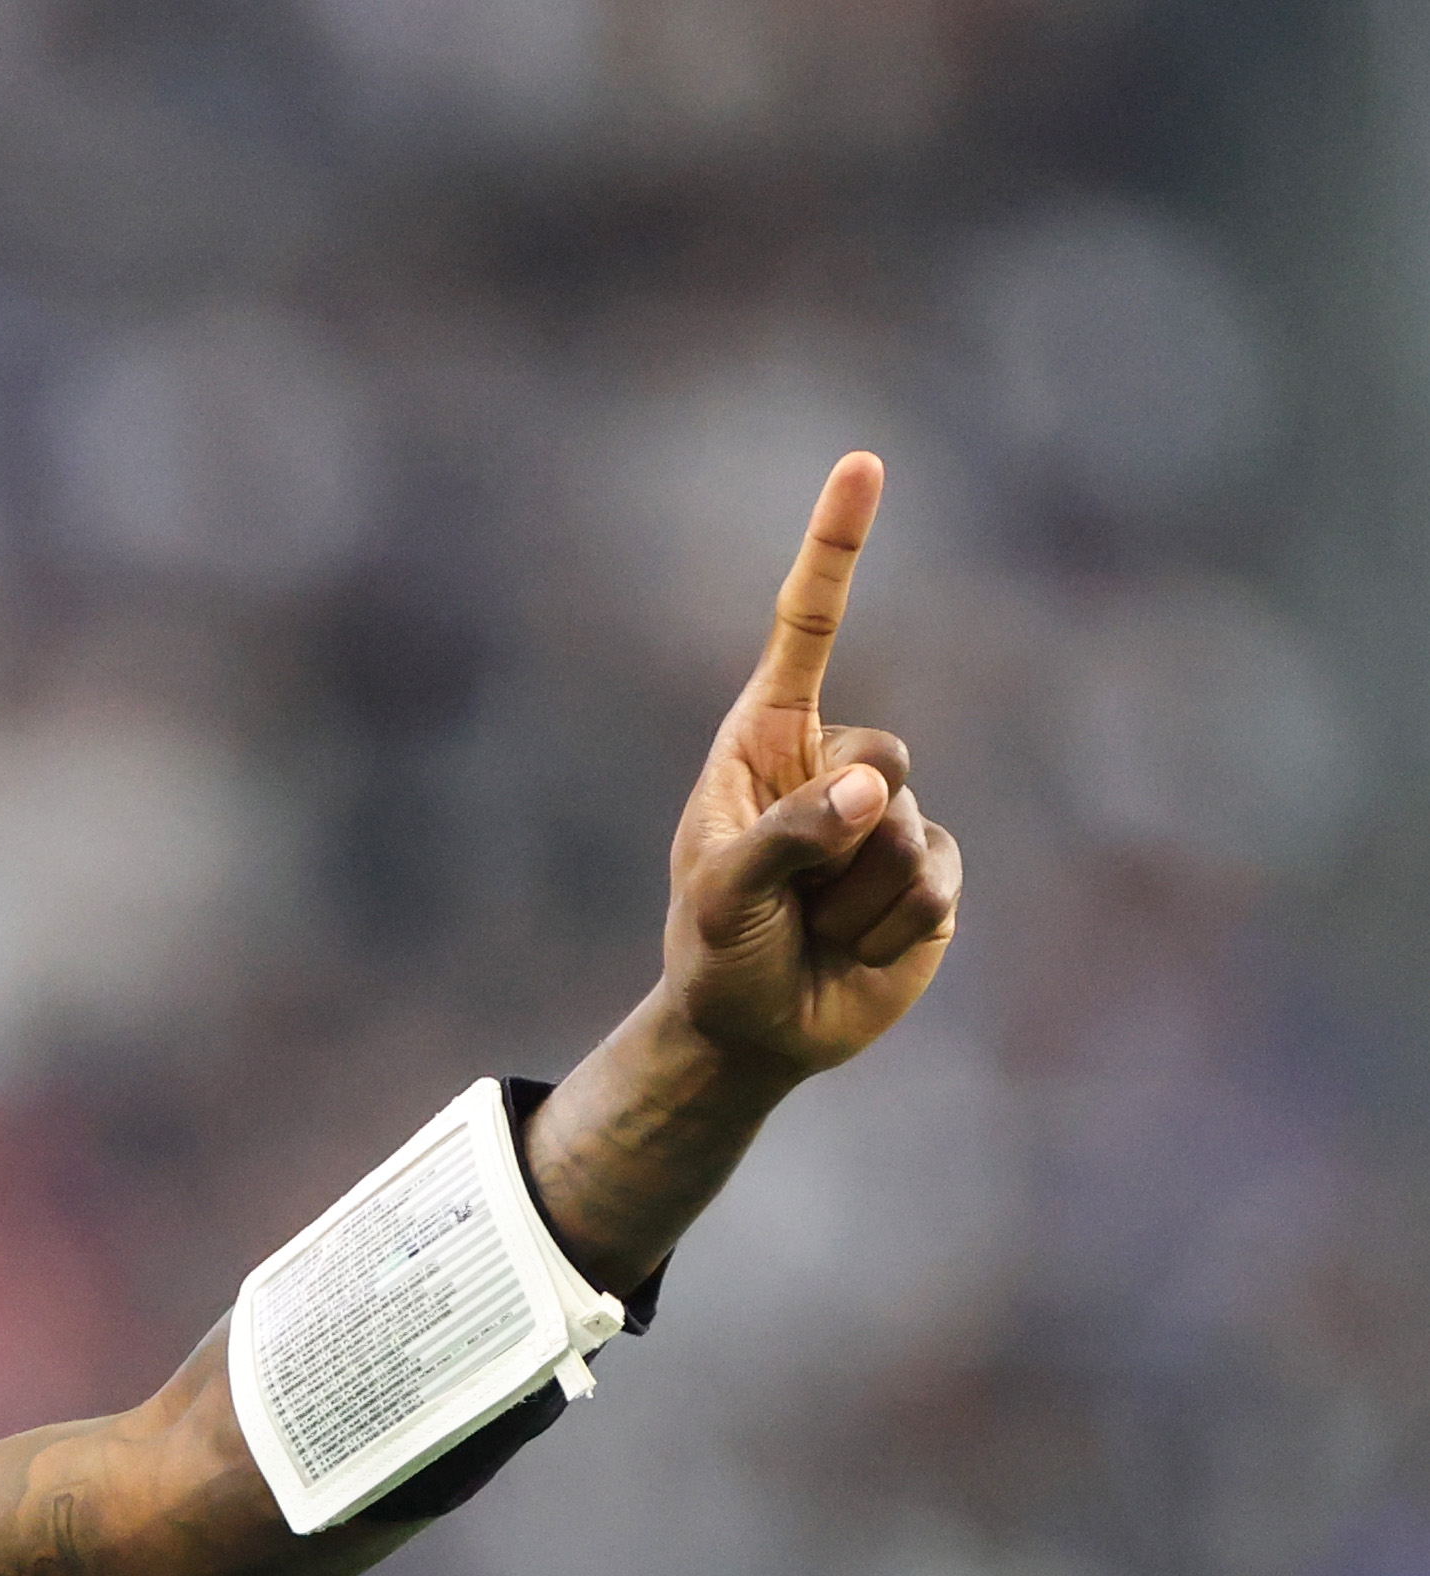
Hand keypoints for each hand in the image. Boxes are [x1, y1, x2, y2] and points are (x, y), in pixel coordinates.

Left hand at [652, 452, 960, 1087]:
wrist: (754, 1032)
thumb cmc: (718, 951)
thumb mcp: (724, 895)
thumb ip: (788, 837)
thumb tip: (875, 792)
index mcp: (769, 741)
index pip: (808, 629)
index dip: (837, 549)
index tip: (863, 464)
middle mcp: (836, 764)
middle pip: (884, 759)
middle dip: (836, 838)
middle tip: (788, 895)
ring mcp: (891, 817)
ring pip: (906, 835)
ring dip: (852, 899)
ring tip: (811, 927)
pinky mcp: (934, 872)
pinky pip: (936, 884)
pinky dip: (889, 928)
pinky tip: (856, 945)